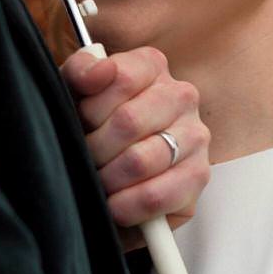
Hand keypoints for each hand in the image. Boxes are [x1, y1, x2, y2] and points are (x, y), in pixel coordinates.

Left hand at [61, 46, 209, 248]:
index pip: (122, 78)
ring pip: (141, 161)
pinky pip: (156, 196)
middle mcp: (181, 96)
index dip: (91, 108)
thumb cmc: (91, 128)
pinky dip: (126, 206)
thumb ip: (80, 71)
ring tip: (98, 183)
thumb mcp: (74, 93)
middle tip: (86, 160)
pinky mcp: (198, 177)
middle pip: (129, 122)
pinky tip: (115, 205)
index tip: (82, 121)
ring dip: (108, 179)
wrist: (109, 173)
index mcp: (152, 67)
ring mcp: (195, 136)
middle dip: (95, 149)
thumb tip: (101, 70)